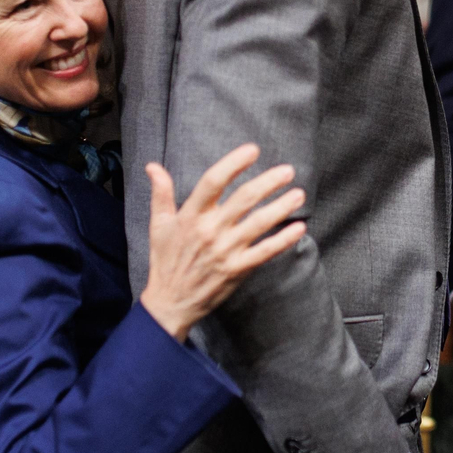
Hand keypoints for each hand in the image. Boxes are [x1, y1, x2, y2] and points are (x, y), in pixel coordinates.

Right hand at [140, 144, 306, 337]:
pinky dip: (284, 240)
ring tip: (299, 194)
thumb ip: (161, 193)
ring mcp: (225, 251)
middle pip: (243, 199)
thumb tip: (153, 166)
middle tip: (288, 171)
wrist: (170, 302)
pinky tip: (299, 228)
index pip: (213, 181)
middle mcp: (209, 230)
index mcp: (190, 216)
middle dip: (268, 182)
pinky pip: (265, 252)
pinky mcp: (237, 269)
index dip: (233, 163)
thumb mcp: (157, 225)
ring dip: (282, 207)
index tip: (253, 150)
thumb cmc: (165, 261)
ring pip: (259, 223)